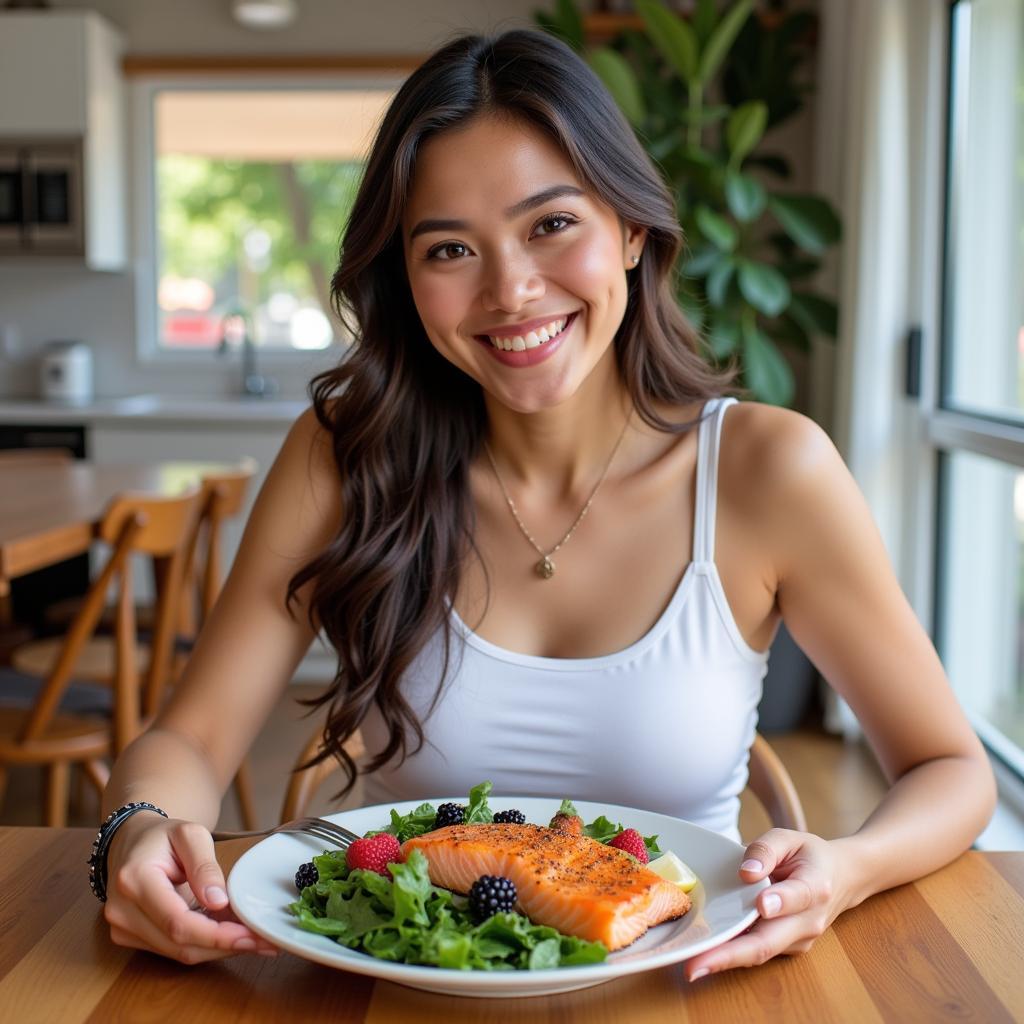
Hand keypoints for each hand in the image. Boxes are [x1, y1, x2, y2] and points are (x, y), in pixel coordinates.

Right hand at [103, 812, 278, 963]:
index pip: (177, 922)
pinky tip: (229, 933)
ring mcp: (121, 928)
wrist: (131, 841)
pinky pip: (172, 949)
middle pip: (179, 945)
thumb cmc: (162, 836)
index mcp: (135, 880)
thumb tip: (219, 902)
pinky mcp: (129, 937)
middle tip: (264, 941)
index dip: (216, 935)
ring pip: (177, 953)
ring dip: (218, 948)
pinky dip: (204, 944)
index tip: (250, 934)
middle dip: (225, 946)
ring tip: (253, 936)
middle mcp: (121, 910)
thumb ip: (205, 866)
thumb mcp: (190, 835)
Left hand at [684, 829, 854, 981]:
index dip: (780, 902)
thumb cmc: (808, 855)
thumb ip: (766, 849)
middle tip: (695, 964)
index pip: (799, 896)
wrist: (840, 878)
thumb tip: (746, 872)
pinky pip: (758, 952)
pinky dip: (731, 954)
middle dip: (731, 955)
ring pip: (760, 952)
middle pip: (769, 941)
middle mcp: (809, 920)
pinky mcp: (787, 948)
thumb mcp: (788, 838)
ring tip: (692, 964)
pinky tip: (704, 957)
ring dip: (726, 960)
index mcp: (815, 886)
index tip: (761, 905)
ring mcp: (799, 939)